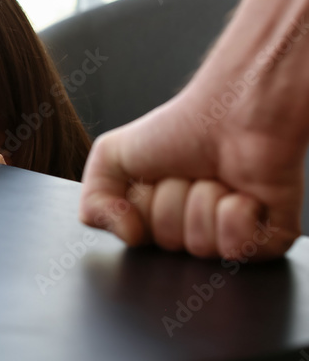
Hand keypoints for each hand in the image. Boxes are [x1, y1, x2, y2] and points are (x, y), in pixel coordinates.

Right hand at [79, 88, 302, 260]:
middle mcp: (193, 231)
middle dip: (172, 200)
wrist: (233, 110)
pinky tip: (242, 193)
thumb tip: (127, 235)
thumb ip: (92, 202)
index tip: (150, 177)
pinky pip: (239, 250)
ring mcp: (231, 237)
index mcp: (158, 218)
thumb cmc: (182, 128)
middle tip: (186, 172)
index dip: (139, 205)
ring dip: (204, 201)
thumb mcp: (110, 156)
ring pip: (202, 247)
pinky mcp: (268, 240)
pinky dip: (236, 216)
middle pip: (168, 243)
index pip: (137, 238)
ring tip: (215, 176)